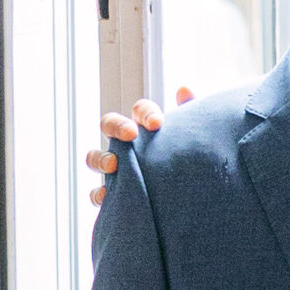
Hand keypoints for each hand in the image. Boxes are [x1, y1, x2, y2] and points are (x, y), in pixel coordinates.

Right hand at [85, 88, 187, 206]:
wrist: (190, 200)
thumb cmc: (189, 163)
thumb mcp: (194, 141)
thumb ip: (191, 115)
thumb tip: (183, 90)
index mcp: (146, 128)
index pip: (140, 111)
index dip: (145, 113)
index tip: (156, 124)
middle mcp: (126, 145)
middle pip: (109, 124)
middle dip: (117, 126)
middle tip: (130, 134)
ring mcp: (116, 168)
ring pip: (94, 157)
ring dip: (100, 158)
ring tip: (113, 165)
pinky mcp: (113, 194)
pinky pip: (96, 193)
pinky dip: (98, 194)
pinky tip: (106, 196)